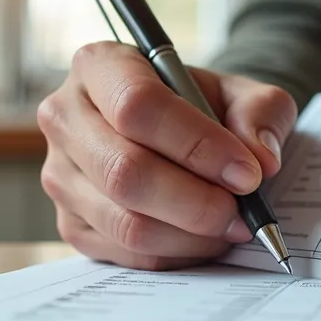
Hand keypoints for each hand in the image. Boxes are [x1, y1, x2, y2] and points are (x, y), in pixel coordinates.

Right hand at [37, 42, 296, 269]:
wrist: (181, 134)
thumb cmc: (205, 107)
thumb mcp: (243, 92)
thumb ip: (260, 113)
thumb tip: (261, 160)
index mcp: (99, 65)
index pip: (136, 105)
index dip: (195, 144)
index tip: (247, 173)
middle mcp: (65, 118)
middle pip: (124, 171)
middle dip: (195, 202)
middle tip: (243, 212)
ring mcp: (59, 175)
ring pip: (125, 222)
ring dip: (191, 235)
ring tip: (230, 225)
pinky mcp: (71, 224)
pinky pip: (126, 253)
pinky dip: (176, 254)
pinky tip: (203, 238)